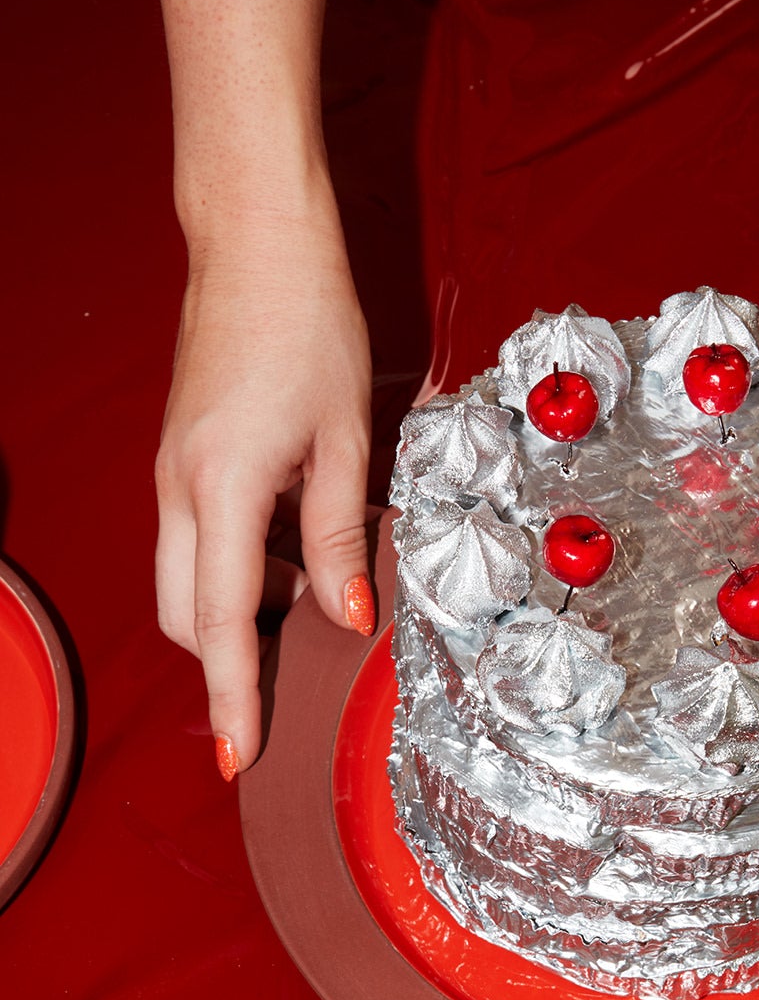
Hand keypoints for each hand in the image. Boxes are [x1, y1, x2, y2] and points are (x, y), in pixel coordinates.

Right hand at [154, 214, 372, 776]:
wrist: (256, 242)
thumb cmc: (308, 324)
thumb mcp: (346, 436)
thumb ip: (339, 534)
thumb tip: (343, 614)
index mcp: (221, 489)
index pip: (220, 620)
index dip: (234, 695)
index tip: (238, 757)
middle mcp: (180, 490)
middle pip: (185, 615)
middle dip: (227, 666)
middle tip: (281, 701)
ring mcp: (172, 475)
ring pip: (185, 582)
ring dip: (235, 615)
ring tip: (309, 613)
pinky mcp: (181, 461)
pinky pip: (196, 543)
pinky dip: (235, 573)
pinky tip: (293, 562)